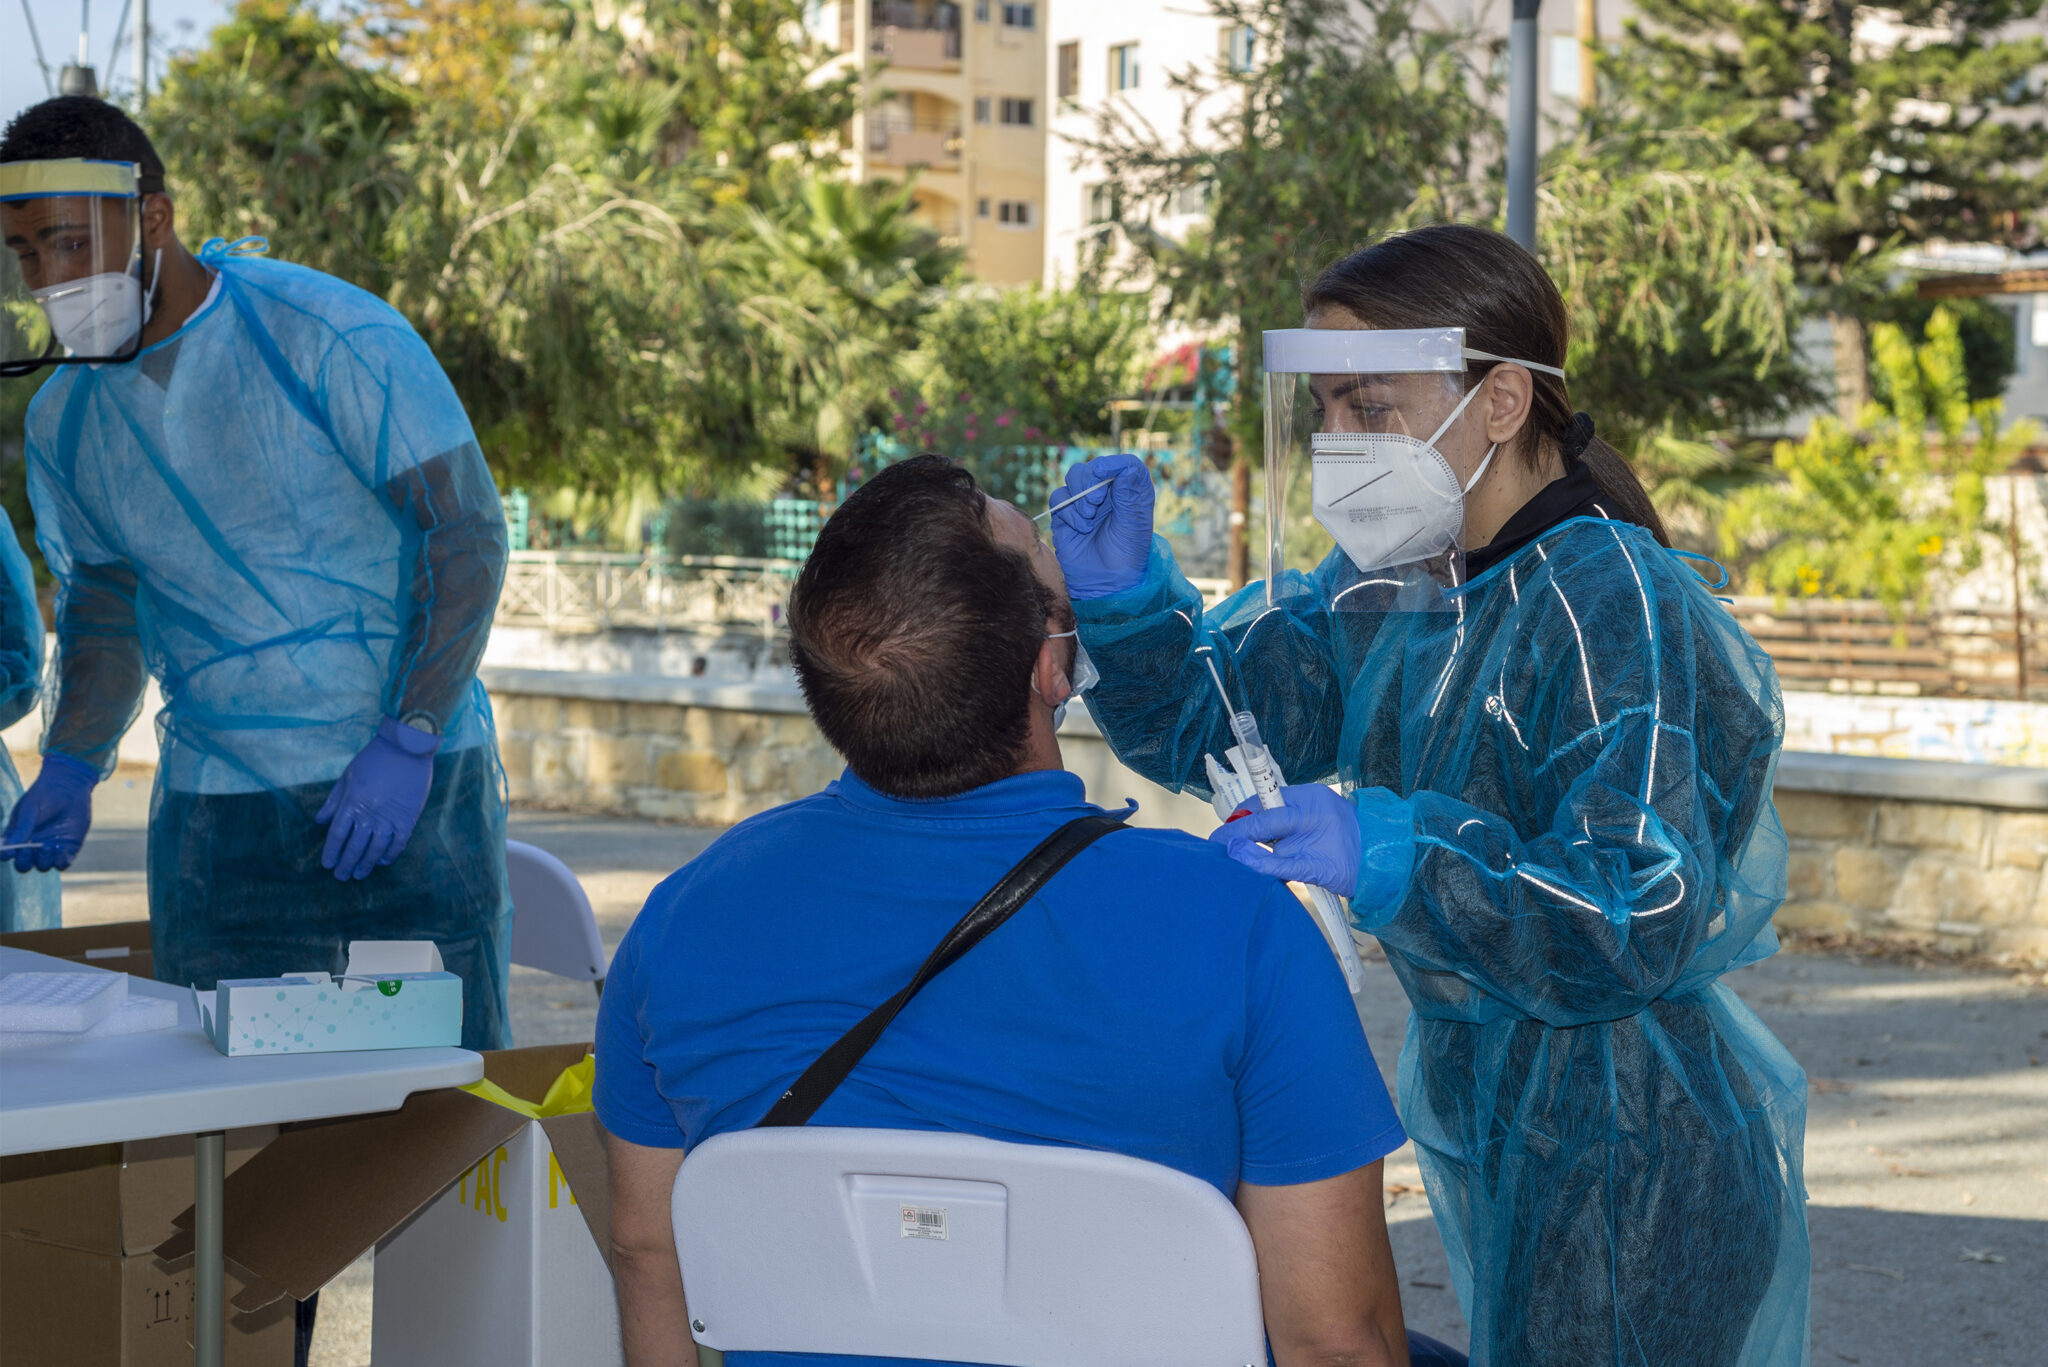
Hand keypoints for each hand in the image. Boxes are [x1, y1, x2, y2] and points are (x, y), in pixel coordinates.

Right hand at [3, 752, 98, 871]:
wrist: (69, 788)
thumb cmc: (44, 796)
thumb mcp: (29, 809)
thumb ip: (22, 828)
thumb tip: (9, 848)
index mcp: (17, 837)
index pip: (7, 853)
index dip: (6, 855)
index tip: (10, 851)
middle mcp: (32, 846)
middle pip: (24, 864)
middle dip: (24, 860)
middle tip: (28, 849)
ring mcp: (50, 849)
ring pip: (43, 865)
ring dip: (43, 860)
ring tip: (48, 847)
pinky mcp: (67, 848)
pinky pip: (62, 863)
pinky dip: (60, 861)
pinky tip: (60, 850)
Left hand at [316, 718, 439, 880]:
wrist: (406, 748)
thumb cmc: (374, 759)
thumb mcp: (347, 776)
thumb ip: (333, 801)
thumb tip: (319, 822)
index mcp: (352, 802)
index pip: (337, 835)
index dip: (331, 852)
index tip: (328, 864)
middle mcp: (369, 814)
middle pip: (354, 846)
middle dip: (346, 864)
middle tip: (341, 876)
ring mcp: (390, 817)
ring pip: (375, 849)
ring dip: (366, 864)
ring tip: (359, 874)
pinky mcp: (408, 818)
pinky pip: (398, 843)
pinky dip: (389, 855)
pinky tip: (382, 861)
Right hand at [1050, 453, 1154, 599]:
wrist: (1105, 583)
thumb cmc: (1127, 554)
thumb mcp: (1134, 522)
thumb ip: (1131, 490)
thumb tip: (1122, 464)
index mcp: (1129, 491)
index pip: (1121, 464)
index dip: (1111, 464)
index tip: (1102, 474)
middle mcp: (1107, 493)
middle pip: (1092, 467)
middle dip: (1090, 482)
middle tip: (1095, 504)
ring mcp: (1085, 502)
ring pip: (1074, 477)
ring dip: (1079, 496)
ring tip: (1089, 519)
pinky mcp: (1066, 514)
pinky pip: (1059, 497)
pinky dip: (1068, 510)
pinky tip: (1081, 527)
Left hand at [1208, 783, 1362, 897]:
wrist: (1380, 855)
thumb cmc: (1344, 834)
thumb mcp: (1315, 814)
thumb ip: (1284, 818)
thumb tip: (1246, 828)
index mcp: (1309, 797)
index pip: (1266, 800)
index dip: (1241, 813)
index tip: (1226, 826)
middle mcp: (1310, 814)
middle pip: (1264, 819)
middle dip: (1235, 831)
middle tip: (1216, 842)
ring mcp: (1314, 839)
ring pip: (1268, 842)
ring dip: (1245, 850)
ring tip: (1229, 855)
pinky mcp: (1316, 866)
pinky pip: (1280, 866)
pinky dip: (1258, 864)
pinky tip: (1246, 864)